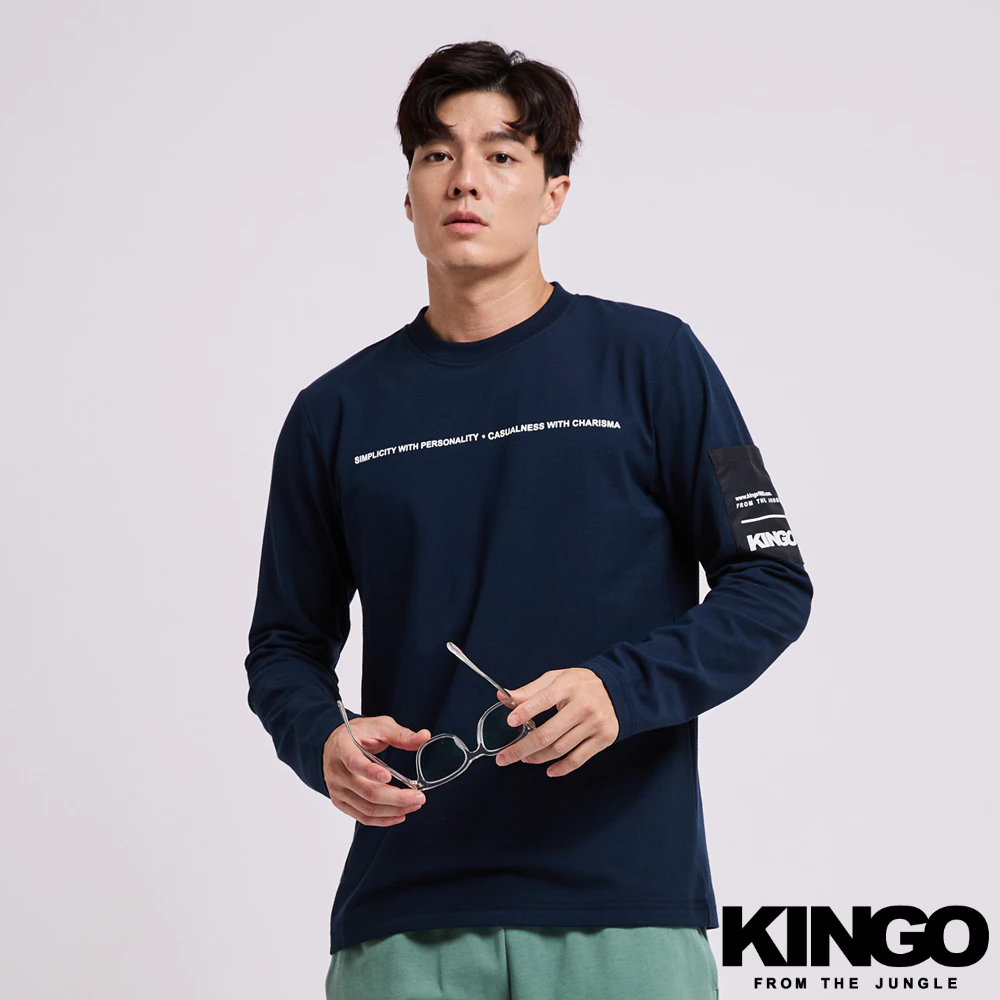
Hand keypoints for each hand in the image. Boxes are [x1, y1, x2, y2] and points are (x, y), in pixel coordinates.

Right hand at [322, 716, 430, 825]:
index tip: (389, 776)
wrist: (334, 745)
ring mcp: (337, 790)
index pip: (354, 763)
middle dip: (396, 798)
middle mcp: (337, 772)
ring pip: (367, 808)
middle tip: (418, 797)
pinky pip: (362, 817)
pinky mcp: (341, 802)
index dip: (371, 772)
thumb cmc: (357, 734)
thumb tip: (424, 737)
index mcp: (342, 748)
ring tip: (414, 805)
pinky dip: (383, 819)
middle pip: (367, 791)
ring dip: (393, 810)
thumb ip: (401, 734)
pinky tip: (399, 815)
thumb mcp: (378, 726)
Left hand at [493, 667, 619, 776]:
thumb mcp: (556, 678)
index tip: (510, 722)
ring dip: (537, 757)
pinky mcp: (604, 738)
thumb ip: (530, 690)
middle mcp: (583, 706)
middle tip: (504, 758)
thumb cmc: (580, 684)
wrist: (617, 689)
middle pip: (548, 733)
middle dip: (522, 748)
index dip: (526, 711)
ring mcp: (595, 724)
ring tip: (524, 758)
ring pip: (560, 749)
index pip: (544, 699)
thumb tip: (503, 697)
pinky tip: (548, 770)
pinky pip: (578, 759)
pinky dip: (561, 768)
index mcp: (568, 686)